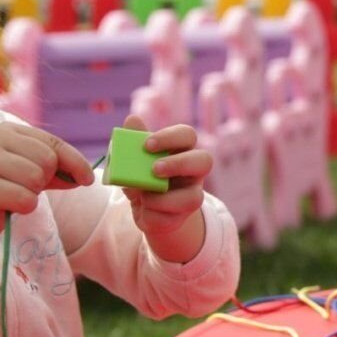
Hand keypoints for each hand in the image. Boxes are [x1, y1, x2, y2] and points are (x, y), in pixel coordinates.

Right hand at [0, 123, 92, 241]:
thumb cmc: (0, 192)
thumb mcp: (28, 174)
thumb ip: (55, 170)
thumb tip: (85, 175)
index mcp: (7, 130)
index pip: (53, 142)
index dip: (74, 161)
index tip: (87, 179)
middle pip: (47, 159)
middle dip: (44, 180)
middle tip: (23, 187)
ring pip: (36, 178)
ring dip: (31, 194)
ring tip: (12, 194)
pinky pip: (25, 198)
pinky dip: (23, 207)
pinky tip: (6, 205)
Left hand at [120, 114, 210, 262]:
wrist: (146, 209)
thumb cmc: (144, 176)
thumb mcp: (135, 160)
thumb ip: (134, 141)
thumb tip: (132, 119)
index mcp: (183, 150)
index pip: (187, 135)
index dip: (170, 137)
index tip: (146, 144)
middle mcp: (194, 172)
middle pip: (204, 161)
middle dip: (179, 164)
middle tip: (154, 168)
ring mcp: (192, 195)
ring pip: (194, 198)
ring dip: (165, 198)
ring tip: (144, 195)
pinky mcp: (181, 217)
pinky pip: (172, 217)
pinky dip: (153, 213)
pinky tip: (142, 208)